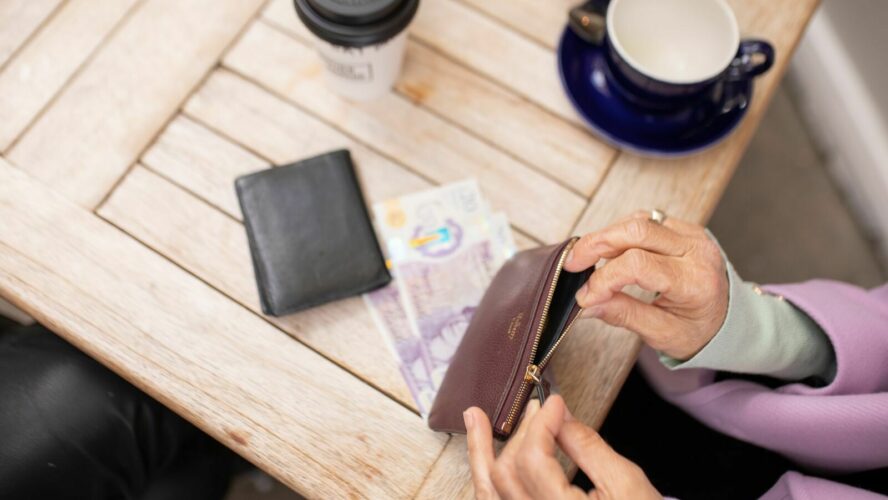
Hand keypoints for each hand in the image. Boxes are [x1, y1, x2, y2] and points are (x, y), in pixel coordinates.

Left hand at [465, 395, 660, 499]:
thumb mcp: (625, 481)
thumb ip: (587, 446)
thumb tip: (558, 414)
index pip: (533, 459)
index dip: (541, 423)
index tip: (553, 401)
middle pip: (507, 471)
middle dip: (522, 432)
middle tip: (540, 409)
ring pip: (488, 490)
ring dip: (481, 450)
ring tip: (475, 418)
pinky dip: (485, 477)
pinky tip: (481, 453)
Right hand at [564, 211, 727, 359]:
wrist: (729, 318)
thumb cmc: (698, 329)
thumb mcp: (662, 333)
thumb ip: (623, 315)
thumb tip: (586, 304)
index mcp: (695, 282)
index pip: (638, 265)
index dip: (603, 278)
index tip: (585, 297)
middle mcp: (697, 251)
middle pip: (636, 230)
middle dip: (597, 244)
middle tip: (572, 263)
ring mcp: (692, 235)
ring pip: (638, 219)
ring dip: (606, 236)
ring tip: (587, 258)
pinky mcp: (684, 228)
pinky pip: (646, 219)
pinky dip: (620, 232)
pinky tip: (608, 249)